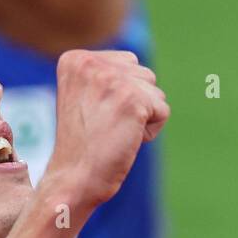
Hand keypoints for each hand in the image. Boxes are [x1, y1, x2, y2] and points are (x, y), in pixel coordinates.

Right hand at [44, 49, 169, 208]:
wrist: (75, 177)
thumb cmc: (83, 145)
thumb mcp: (85, 97)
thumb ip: (107, 75)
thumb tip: (140, 71)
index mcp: (75, 59)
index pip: (126, 63)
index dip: (120, 95)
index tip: (96, 116)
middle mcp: (91, 63)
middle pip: (143, 74)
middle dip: (134, 103)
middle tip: (107, 127)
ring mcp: (112, 79)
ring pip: (155, 91)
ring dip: (143, 116)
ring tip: (115, 133)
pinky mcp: (132, 99)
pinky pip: (163, 110)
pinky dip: (151, 131)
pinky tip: (126, 140)